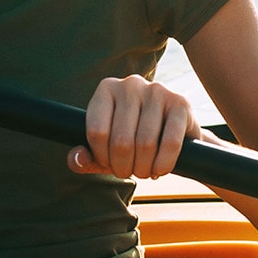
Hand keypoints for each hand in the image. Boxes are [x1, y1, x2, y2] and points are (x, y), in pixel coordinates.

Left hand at [68, 74, 200, 178]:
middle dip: (124, 167)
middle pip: (121, 141)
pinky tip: (161, 169)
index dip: (102, 157)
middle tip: (130, 172)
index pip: (97, 132)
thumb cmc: (134, 140)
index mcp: (106, 89)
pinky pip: (170, 143)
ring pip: (145, 144)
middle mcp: (130, 84)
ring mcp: (157, 90)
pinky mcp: (180, 102)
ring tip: (144, 172)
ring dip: (144, 168)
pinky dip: (163, 164)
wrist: (175, 131)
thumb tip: (76, 159)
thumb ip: (86, 156)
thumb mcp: (106, 149)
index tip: (109, 164)